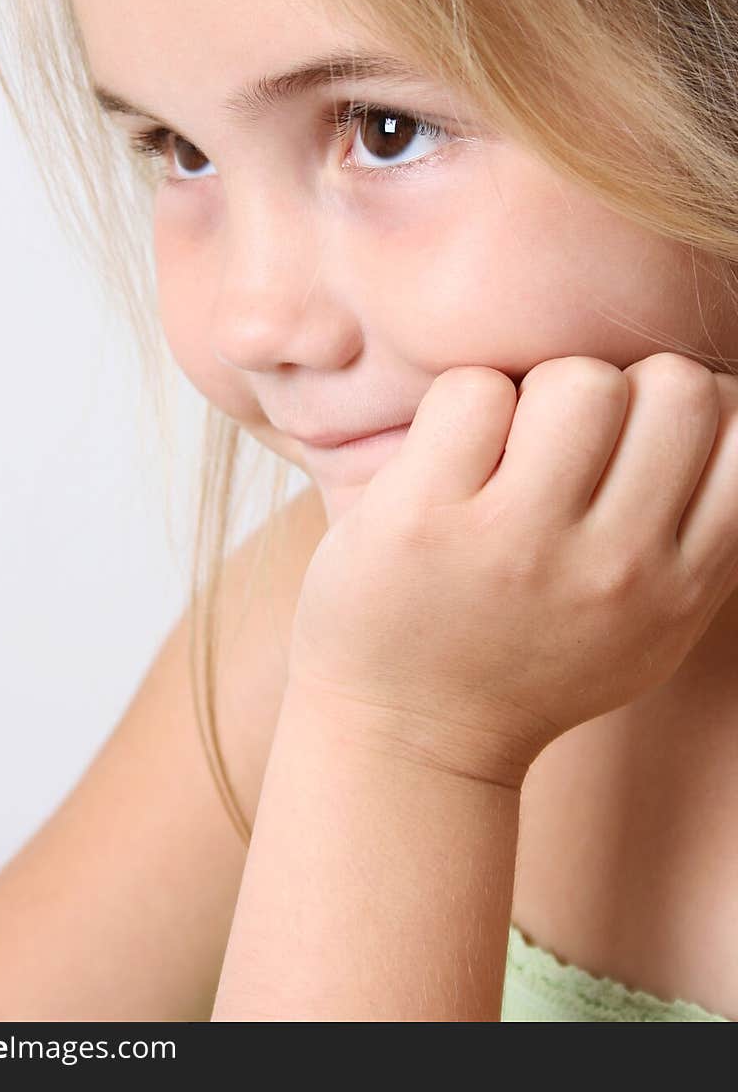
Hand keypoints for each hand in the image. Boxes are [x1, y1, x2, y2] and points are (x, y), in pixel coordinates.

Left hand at [289, 353, 737, 787]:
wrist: (407, 735)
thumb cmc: (529, 658)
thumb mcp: (648, 626)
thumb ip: (700, 538)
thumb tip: (729, 414)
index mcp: (677, 587)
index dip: (694, 411)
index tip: (641, 439)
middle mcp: (612, 567)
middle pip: (676, 385)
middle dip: (623, 389)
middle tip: (572, 439)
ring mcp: (515, 541)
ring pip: (579, 378)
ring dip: (541, 389)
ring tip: (512, 445)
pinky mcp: (422, 516)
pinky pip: (474, 389)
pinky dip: (464, 403)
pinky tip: (452, 455)